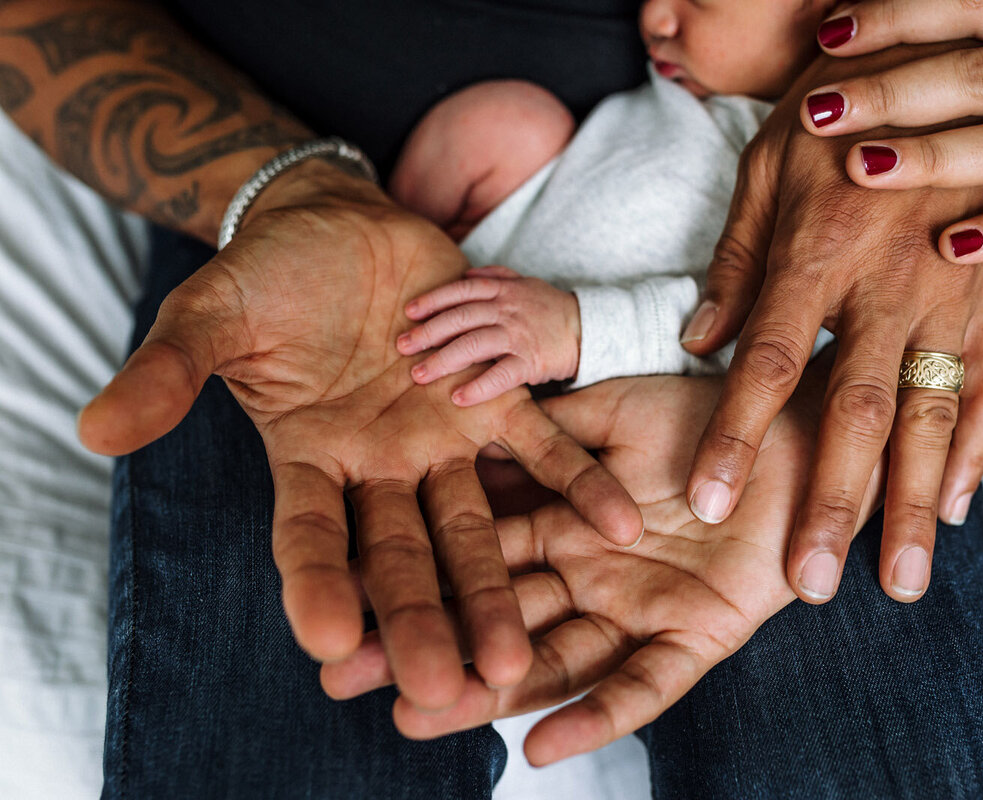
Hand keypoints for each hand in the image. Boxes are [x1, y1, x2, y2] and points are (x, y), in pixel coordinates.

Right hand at [77, 163, 640, 709]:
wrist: (338, 227)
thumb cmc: (268, 276)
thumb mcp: (209, 318)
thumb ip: (167, 373)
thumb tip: (93, 427)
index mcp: (307, 460)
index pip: (309, 539)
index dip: (317, 588)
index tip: (333, 644)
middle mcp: (378, 469)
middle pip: (400, 558)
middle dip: (424, 621)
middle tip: (452, 690)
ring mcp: (440, 441)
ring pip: (473, 526)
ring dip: (498, 587)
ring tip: (523, 655)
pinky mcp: (493, 401)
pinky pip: (542, 450)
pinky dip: (577, 485)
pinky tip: (619, 525)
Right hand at [321, 368, 882, 763]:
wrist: (801, 429)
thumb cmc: (707, 415)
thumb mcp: (612, 411)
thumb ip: (544, 428)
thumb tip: (458, 434)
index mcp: (561, 524)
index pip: (471, 558)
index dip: (411, 579)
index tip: (340, 603)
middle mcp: (587, 576)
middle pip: (494, 621)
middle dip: (424, 648)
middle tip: (343, 678)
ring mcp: (638, 611)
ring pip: (552, 663)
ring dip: (488, 693)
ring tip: (418, 716)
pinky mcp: (696, 637)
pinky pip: (643, 686)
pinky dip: (597, 716)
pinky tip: (542, 744)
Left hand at [398, 265, 581, 404]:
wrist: (589, 329)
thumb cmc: (551, 309)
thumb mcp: (525, 283)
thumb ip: (496, 276)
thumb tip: (466, 273)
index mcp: (503, 291)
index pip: (461, 291)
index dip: (433, 300)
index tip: (409, 312)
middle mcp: (507, 310)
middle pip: (460, 319)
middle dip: (427, 333)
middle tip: (402, 346)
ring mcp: (519, 336)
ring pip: (473, 345)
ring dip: (443, 361)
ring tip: (419, 375)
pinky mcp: (531, 362)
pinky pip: (501, 375)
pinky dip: (479, 387)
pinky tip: (458, 398)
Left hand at [681, 45, 982, 602]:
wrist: (948, 62)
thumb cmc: (839, 112)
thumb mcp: (769, 164)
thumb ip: (738, 260)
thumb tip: (698, 342)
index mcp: (819, 253)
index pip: (768, 363)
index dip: (734, 436)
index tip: (706, 501)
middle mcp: (891, 284)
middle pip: (857, 411)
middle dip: (834, 503)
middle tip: (810, 584)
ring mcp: (957, 294)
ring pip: (936, 414)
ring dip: (917, 503)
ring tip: (899, 580)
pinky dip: (980, 449)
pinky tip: (959, 506)